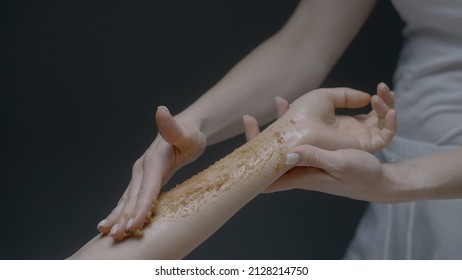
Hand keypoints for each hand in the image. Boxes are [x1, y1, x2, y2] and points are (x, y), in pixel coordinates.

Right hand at [97, 106, 205, 239]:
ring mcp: (141, 174)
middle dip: (125, 216)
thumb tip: (161, 111)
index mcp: (154, 160)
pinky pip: (131, 198)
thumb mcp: (188, 132)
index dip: (140, 206)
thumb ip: (173, 127)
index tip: (133, 224)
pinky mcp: (143, 180)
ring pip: (127, 198)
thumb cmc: (191, 135)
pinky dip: (122, 211)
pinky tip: (114, 224)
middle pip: (134, 195)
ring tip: (108, 233)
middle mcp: (143, 168)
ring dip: (118, 215)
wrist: (185, 130)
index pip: (147, 187)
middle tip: (117, 236)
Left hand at [244, 83, 395, 200]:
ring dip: (280, 123)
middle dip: (260, 136)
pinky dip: (295, 124)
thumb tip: (286, 155)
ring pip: (285, 143)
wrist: (378, 182)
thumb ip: (315, 159)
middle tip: (250, 116)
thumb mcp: (339, 165)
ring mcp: (308, 160)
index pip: (267, 175)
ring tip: (279, 101)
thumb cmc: (360, 176)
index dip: (251, 161)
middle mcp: (300, 168)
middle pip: (271, 155)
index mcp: (302, 175)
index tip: (246, 134)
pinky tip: (298, 113)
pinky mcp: (317, 153)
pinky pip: (300, 138)